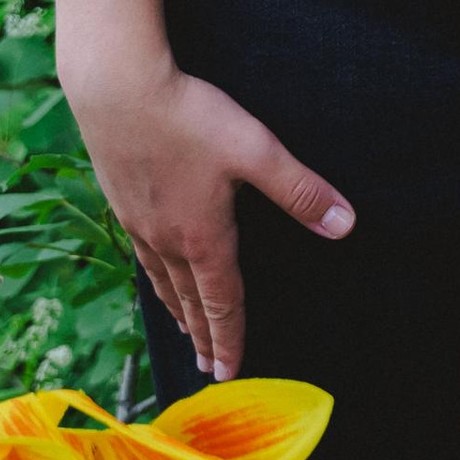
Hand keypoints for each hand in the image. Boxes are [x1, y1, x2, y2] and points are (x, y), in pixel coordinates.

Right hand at [62, 44, 352, 382]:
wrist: (115, 87)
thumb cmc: (187, 116)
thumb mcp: (255, 149)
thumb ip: (299, 189)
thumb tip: (345, 224)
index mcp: (202, 236)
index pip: (221, 301)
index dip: (230, 338)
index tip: (230, 372)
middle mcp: (166, 239)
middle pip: (190, 300)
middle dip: (204, 336)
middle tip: (209, 367)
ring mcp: (138, 222)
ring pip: (162, 280)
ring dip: (177, 311)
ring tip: (183, 331)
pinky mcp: (121, 200)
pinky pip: (142, 255)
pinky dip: (155, 279)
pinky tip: (155, 272)